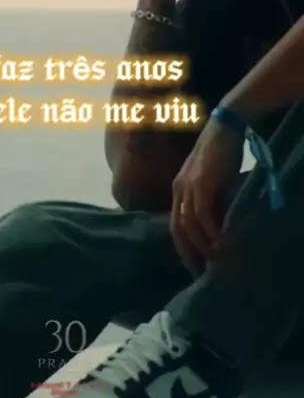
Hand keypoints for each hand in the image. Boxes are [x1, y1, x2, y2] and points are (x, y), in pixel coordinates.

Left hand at [170, 119, 243, 274]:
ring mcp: (188, 186)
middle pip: (177, 230)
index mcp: (178, 189)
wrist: (224, 126)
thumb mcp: (210, 178)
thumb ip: (209, 197)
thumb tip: (216, 222)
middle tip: (199, 272)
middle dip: (188, 253)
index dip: (182, 246)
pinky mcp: (202, 183)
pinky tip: (220, 242)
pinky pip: (202, 214)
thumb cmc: (219, 151)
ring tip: (214, 260)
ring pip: (189, 225)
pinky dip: (211, 230)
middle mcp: (178, 190)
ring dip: (202, 245)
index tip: (193, 264)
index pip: (174, 225)